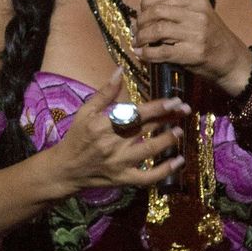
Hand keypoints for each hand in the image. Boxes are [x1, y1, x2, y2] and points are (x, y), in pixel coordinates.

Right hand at [41, 70, 188, 194]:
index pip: (135, 113)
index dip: (156, 107)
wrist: (66, 169)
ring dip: (167, 140)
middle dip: (168, 118)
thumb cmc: (76, 137)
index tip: (174, 100)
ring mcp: (119, 164)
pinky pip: (148, 177)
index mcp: (102, 125)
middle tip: (185, 109)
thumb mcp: (85, 112)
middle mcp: (112, 144)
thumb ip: (104, 92)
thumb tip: (120, 70)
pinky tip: (179, 162)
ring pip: (149, 151)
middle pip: (145, 129)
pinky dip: (165, 171)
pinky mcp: (123, 179)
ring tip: (180, 130)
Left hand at [133, 0, 251, 95]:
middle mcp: (197, 16)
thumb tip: (142, 16)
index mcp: (198, 3)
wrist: (234, 63)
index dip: (147, 3)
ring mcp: (195, 35)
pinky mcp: (192, 54)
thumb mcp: (202, 18)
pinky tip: (141, 54)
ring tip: (137, 42)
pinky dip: (147, 54)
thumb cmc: (215, 41)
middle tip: (137, 29)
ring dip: (142, 37)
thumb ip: (178, 13)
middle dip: (141, 20)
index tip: (141, 12)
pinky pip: (162, 51)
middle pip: (157, 11)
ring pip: (157, 30)